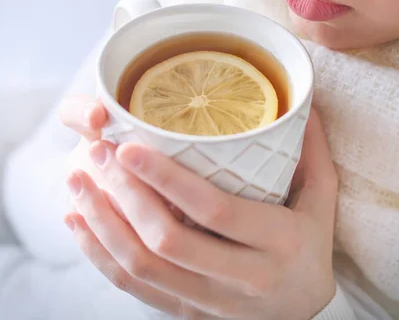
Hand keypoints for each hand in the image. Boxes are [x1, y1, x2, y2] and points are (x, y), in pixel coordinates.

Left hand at [61, 97, 338, 319]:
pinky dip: (100, 256)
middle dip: (125, 195)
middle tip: (98, 153)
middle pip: (169, 239)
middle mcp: (243, 278)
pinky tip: (78, 223)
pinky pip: (135, 289)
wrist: (302, 315)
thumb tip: (303, 100)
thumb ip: (311, 153)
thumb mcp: (321, 201)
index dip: (168, 179)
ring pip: (143, 267)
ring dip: (103, 224)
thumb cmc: (311, 249)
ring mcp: (211, 302)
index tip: (130, 146)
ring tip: (77, 183)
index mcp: (278, 243)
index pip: (214, 211)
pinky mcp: (188, 313)